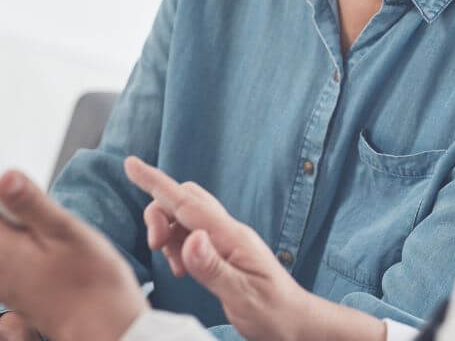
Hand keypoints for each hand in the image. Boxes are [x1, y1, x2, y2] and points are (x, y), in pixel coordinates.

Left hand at [0, 170, 146, 340]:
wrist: (104, 327)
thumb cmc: (91, 278)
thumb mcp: (66, 231)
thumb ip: (30, 203)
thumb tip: (5, 175)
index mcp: (3, 249)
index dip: (5, 192)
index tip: (19, 187)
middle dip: (9, 209)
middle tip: (31, 201)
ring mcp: (6, 282)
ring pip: (5, 241)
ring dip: (16, 224)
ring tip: (40, 219)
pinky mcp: (19, 289)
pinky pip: (11, 257)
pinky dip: (21, 241)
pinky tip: (43, 238)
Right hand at [124, 156, 385, 340]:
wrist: (293, 321)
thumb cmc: (272, 310)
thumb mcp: (241, 294)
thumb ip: (212, 267)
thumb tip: (190, 238)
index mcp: (231, 235)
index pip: (187, 202)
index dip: (157, 182)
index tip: (131, 164)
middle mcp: (227, 231)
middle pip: (184, 200)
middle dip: (159, 213)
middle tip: (155, 246)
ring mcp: (225, 239)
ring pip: (184, 217)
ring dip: (167, 233)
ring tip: (173, 267)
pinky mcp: (221, 252)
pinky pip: (190, 235)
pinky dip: (176, 245)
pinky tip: (180, 268)